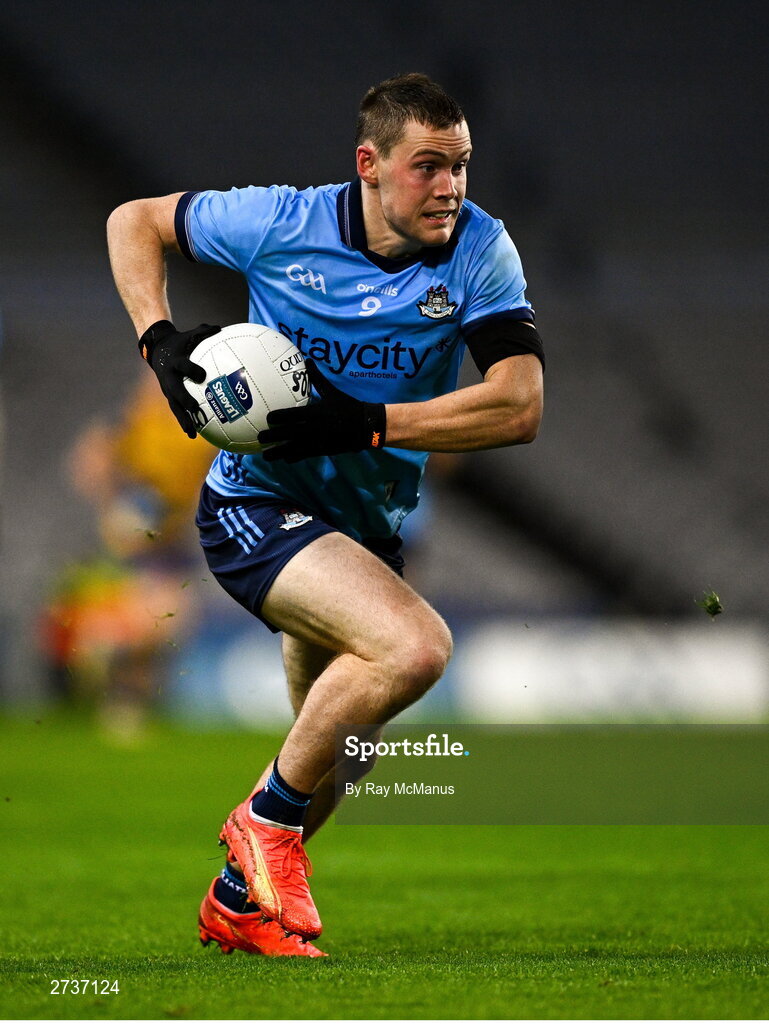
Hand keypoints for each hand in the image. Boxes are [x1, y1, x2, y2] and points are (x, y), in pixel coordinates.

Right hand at [139, 320, 219, 436]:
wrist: (157, 350)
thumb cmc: (179, 342)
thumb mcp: (188, 335)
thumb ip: (204, 332)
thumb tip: (220, 328)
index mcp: (174, 363)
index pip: (182, 366)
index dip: (191, 370)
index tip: (202, 375)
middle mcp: (169, 378)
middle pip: (175, 392)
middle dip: (184, 400)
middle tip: (194, 408)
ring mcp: (168, 390)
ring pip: (175, 407)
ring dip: (183, 420)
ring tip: (192, 434)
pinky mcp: (170, 397)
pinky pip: (178, 411)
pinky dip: (186, 422)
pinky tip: (196, 435)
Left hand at [258, 361, 385, 461]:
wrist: (365, 426)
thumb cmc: (348, 406)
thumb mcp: (332, 391)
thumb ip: (317, 378)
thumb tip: (307, 360)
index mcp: (314, 413)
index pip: (291, 416)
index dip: (277, 418)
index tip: (267, 418)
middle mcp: (313, 429)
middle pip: (287, 434)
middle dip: (271, 437)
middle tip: (259, 437)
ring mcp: (316, 442)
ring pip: (292, 449)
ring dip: (277, 453)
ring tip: (265, 456)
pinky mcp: (321, 451)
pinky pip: (303, 456)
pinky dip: (292, 457)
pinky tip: (284, 459)